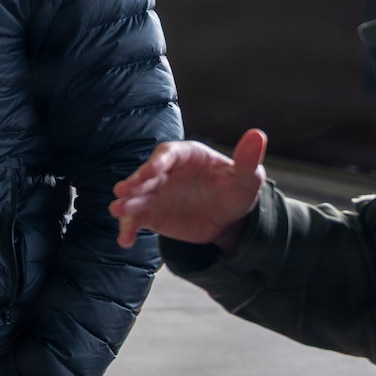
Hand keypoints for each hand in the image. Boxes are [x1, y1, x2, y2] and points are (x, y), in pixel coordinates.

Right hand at [110, 130, 267, 249]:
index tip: (151, 172)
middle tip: (123, 191)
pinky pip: (136, 220)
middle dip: (134, 182)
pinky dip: (129, 229)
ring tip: (118, 210)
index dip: (158, 162)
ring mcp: (156, 193)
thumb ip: (248, 159)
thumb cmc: (236, 190)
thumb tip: (258, 135)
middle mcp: (166, 172)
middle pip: (145, 174)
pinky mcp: (152, 214)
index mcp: (186, 155)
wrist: (227, 219)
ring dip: (126, 203)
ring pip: (136, 197)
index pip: (168, 154)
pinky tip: (125, 240)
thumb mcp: (247, 177)